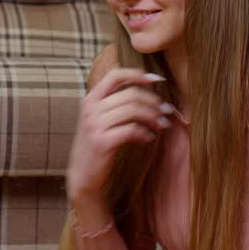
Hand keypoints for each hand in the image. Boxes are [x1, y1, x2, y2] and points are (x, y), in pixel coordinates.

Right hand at [67, 68, 172, 208]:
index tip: (156, 79)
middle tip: (166, 110)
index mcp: (90, 99)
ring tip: (162, 124)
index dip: (136, 74)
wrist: (82, 175)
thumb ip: (112, 103)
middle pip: (130, 94)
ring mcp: (95, 125)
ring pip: (133, 110)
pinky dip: (144, 133)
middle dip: (153, 101)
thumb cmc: (96, 145)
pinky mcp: (102, 142)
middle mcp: (91, 109)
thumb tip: (143, 90)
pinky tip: (148, 137)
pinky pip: (131, 130)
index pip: (114, 75)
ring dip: (153, 117)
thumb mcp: (98, 119)